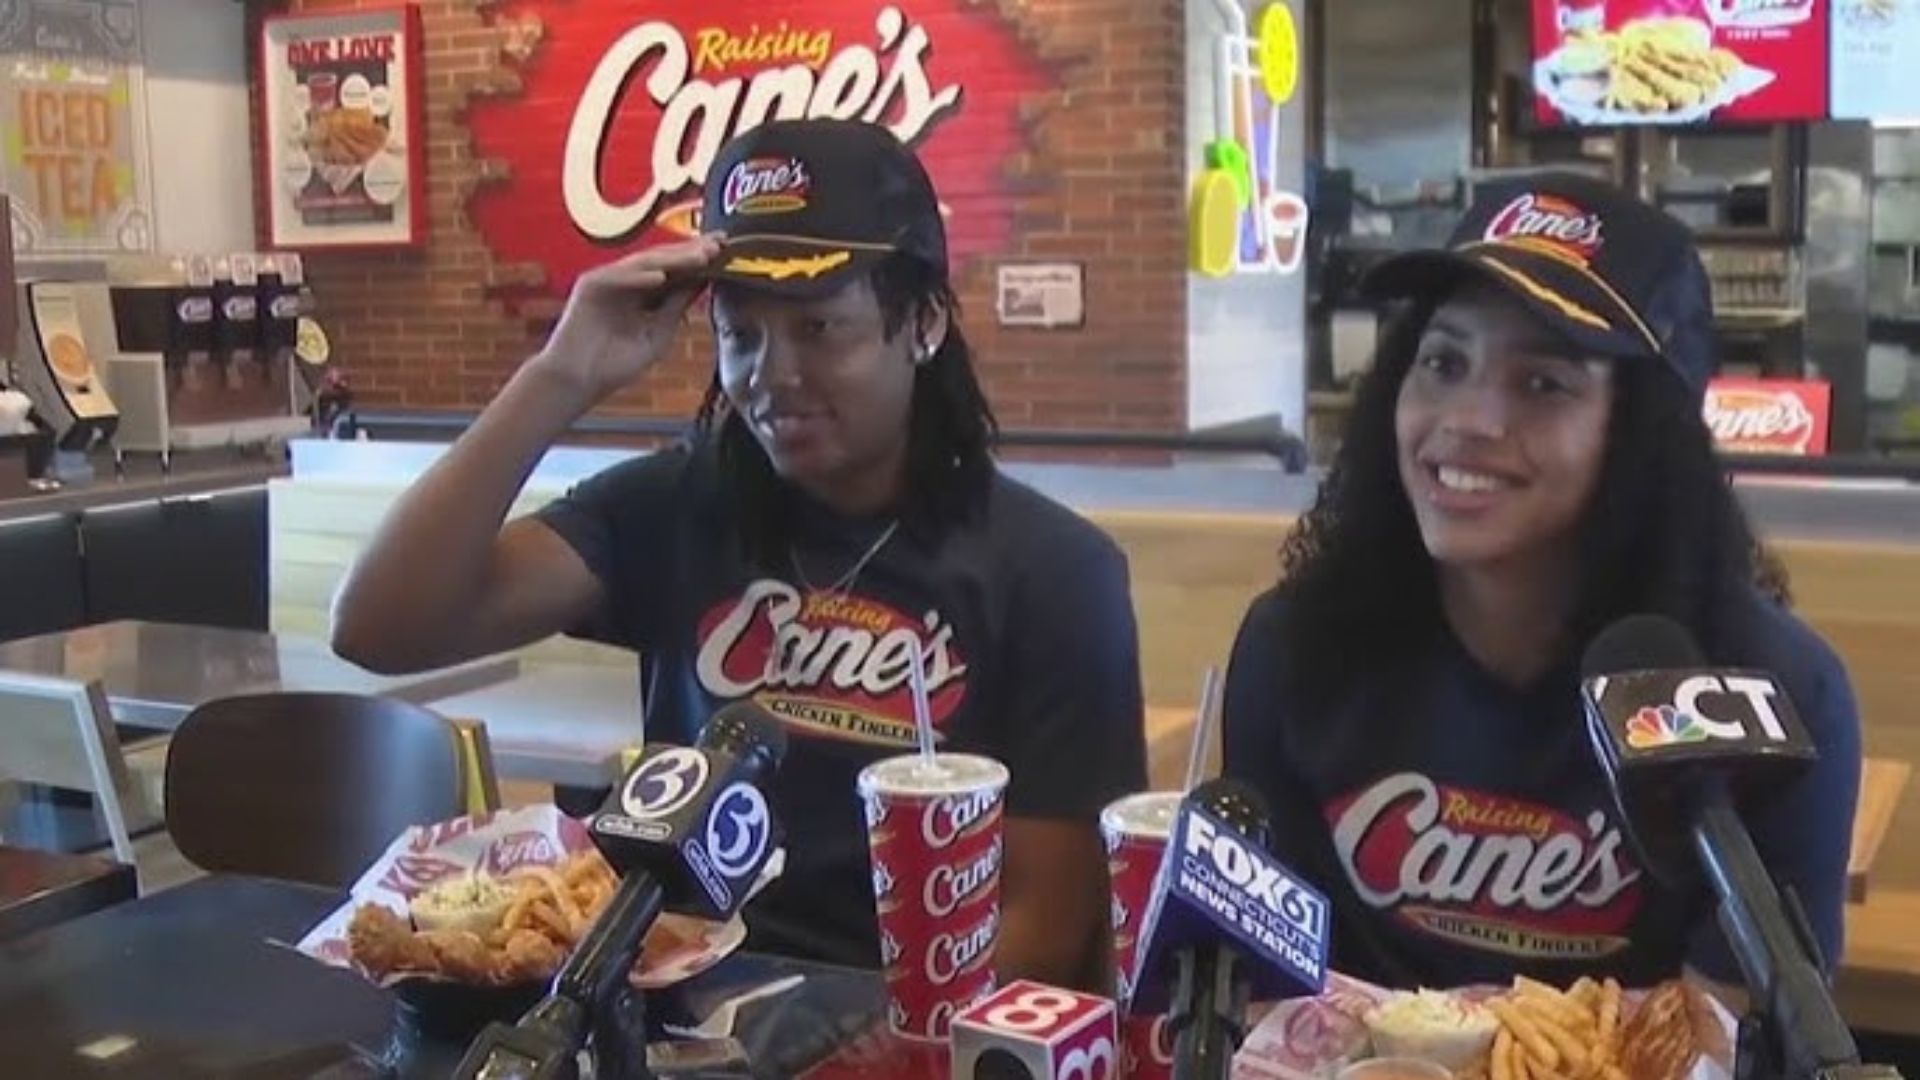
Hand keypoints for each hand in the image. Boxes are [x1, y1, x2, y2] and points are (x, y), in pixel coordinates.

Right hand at [529, 234, 720, 405]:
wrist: (579, 381)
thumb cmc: (616, 363)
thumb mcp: (659, 332)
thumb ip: (677, 305)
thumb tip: (704, 280)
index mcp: (644, 291)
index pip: (675, 270)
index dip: (699, 260)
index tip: (728, 252)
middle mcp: (627, 281)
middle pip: (663, 260)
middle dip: (691, 252)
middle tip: (720, 244)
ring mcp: (608, 280)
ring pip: (644, 264)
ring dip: (673, 260)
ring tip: (700, 256)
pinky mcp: (590, 285)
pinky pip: (618, 277)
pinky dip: (638, 277)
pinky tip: (661, 276)